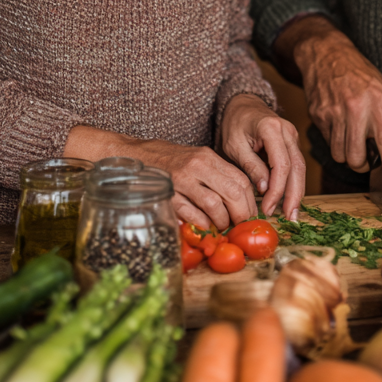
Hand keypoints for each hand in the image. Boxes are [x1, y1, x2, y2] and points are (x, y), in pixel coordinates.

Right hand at [64, 124, 256, 229]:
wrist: (132, 154)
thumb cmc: (166, 160)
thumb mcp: (195, 159)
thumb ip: (215, 174)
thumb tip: (237, 199)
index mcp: (207, 156)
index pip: (240, 179)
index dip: (249, 201)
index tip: (249, 214)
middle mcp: (197, 165)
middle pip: (232, 192)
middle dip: (240, 214)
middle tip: (238, 225)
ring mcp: (181, 179)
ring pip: (214, 204)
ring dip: (221, 221)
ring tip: (220, 226)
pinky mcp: (167, 193)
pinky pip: (191, 212)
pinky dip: (201, 223)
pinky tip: (203, 226)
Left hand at [219, 93, 304, 219]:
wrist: (242, 105)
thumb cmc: (235, 124)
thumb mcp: (235, 145)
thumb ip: (251, 166)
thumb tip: (265, 189)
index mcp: (271, 128)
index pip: (281, 164)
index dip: (277, 189)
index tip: (269, 208)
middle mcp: (287, 131)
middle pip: (297, 167)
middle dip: (294, 195)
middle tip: (290, 218)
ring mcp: (292, 136)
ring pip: (300, 167)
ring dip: (297, 192)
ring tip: (292, 214)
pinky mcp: (292, 142)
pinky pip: (296, 165)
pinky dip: (294, 183)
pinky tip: (290, 199)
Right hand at [280, 16, 381, 178]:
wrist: (325, 53)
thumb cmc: (357, 71)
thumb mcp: (381, 89)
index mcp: (375, 100)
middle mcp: (354, 108)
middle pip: (356, 157)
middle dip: (362, 167)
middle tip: (366, 162)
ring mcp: (333, 113)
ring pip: (339, 155)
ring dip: (347, 157)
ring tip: (353, 146)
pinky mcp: (317, 115)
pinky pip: (328, 142)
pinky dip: (335, 142)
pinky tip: (340, 130)